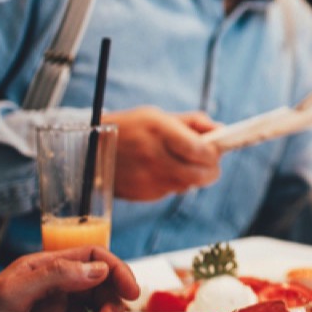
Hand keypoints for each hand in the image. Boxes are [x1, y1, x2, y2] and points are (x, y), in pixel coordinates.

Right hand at [102, 106, 221, 200]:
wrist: (90, 151)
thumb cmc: (130, 128)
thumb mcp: (158, 116)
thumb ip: (193, 123)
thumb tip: (221, 131)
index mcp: (159, 131)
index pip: (199, 151)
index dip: (214, 153)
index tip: (216, 149)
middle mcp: (153, 157)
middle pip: (199, 175)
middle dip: (211, 170)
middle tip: (210, 162)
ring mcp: (147, 179)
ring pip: (187, 185)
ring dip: (192, 176)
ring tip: (181, 162)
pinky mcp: (142, 195)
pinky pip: (170, 191)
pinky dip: (173, 182)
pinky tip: (161, 170)